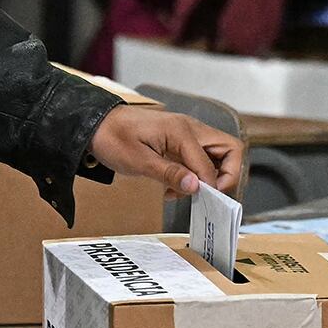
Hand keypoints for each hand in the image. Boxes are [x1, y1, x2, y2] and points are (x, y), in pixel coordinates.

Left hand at [89, 105, 242, 198]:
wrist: (97, 125)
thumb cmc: (113, 139)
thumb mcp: (138, 161)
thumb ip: (169, 173)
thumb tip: (196, 186)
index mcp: (182, 131)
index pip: (210, 164)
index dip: (209, 186)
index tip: (201, 202)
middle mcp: (191, 129)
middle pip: (230, 149)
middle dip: (227, 175)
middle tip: (208, 195)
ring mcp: (188, 134)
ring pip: (219, 153)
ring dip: (211, 176)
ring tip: (187, 192)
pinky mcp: (181, 140)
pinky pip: (202, 157)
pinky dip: (197, 174)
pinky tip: (175, 187)